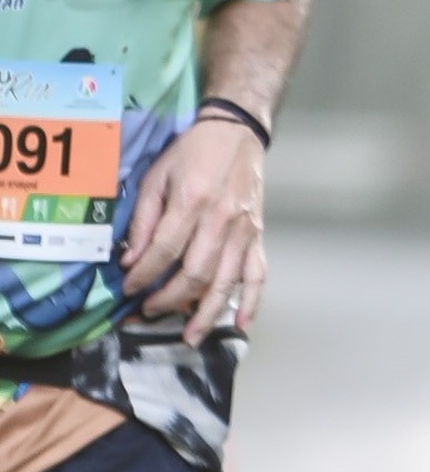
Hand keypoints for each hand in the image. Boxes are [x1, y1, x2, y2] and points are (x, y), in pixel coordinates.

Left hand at [121, 118, 267, 345]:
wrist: (237, 134)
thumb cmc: (193, 152)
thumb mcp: (157, 175)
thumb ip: (145, 218)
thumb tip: (132, 259)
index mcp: (192, 201)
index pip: (165, 250)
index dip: (144, 274)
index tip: (129, 287)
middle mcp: (221, 221)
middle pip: (195, 273)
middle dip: (169, 298)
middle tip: (149, 311)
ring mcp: (243, 232)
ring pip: (226, 282)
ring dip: (206, 313)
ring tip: (190, 337)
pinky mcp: (257, 237)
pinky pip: (258, 275)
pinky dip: (252, 302)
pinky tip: (242, 325)